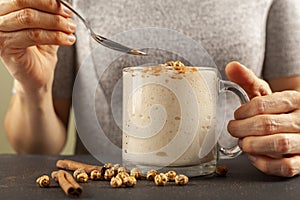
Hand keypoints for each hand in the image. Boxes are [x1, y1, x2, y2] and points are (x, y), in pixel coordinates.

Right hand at [0, 0, 75, 93]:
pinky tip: (67, 39)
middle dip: (52, 10)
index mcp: (5, 10)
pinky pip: (33, 35)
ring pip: (29, 18)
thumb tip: (62, 3)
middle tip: (69, 19)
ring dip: (56, 23)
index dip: (46, 0)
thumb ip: (50, 14)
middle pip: (23, 3)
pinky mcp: (6, 47)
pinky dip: (55, 36)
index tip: (66, 8)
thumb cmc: (40, 52)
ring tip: (70, 29)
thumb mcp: (47, 27)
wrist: (36, 77)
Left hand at [226, 61, 299, 176]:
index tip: (236, 116)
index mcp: (293, 99)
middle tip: (234, 130)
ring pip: (277, 145)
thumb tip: (231, 66)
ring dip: (252, 145)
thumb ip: (248, 81)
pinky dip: (265, 164)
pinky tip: (254, 156)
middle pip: (266, 125)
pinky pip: (285, 167)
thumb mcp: (265, 93)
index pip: (262, 105)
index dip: (242, 113)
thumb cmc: (278, 110)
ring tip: (243, 142)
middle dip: (242, 129)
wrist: (299, 123)